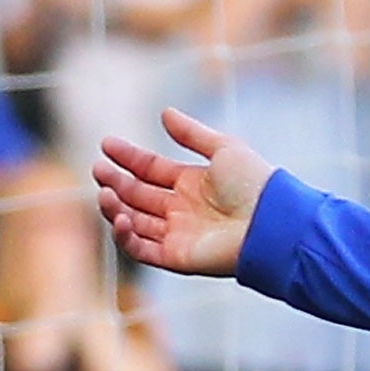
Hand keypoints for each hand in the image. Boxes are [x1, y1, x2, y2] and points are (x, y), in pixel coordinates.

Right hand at [94, 108, 271, 278]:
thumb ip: (192, 133)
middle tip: (98, 169)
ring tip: (106, 192)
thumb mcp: (223, 148)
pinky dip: (125, 236)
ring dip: (115, 207)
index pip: (151, 169)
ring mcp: (178, 234)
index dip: (128, 157)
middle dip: (116, 181)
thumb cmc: (254, 184)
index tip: (106, 144)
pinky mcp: (177, 257)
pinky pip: (142, 249)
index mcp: (192, 183)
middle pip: (138, 195)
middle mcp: (182, 209)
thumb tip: (164, 112)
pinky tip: (120, 216)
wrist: (271, 223)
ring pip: (134, 222)